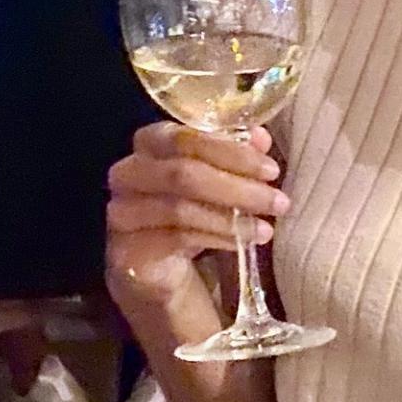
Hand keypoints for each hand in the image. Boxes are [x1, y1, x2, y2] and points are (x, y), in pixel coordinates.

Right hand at [106, 121, 288, 305]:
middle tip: (277, 201)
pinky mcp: (128, 249)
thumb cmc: (189, 208)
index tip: (270, 169)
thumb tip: (259, 138)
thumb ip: (234, 154)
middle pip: (182, 173)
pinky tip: (243, 242)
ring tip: (266, 228)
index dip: (230, 151)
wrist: (155, 264)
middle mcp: (128, 173)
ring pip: (181, 209)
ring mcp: (123, 212)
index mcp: (149, 143)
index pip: (184, 137)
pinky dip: (217, 238)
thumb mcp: (215, 178)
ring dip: (232, 218)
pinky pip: (177, 238)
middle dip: (237, 187)